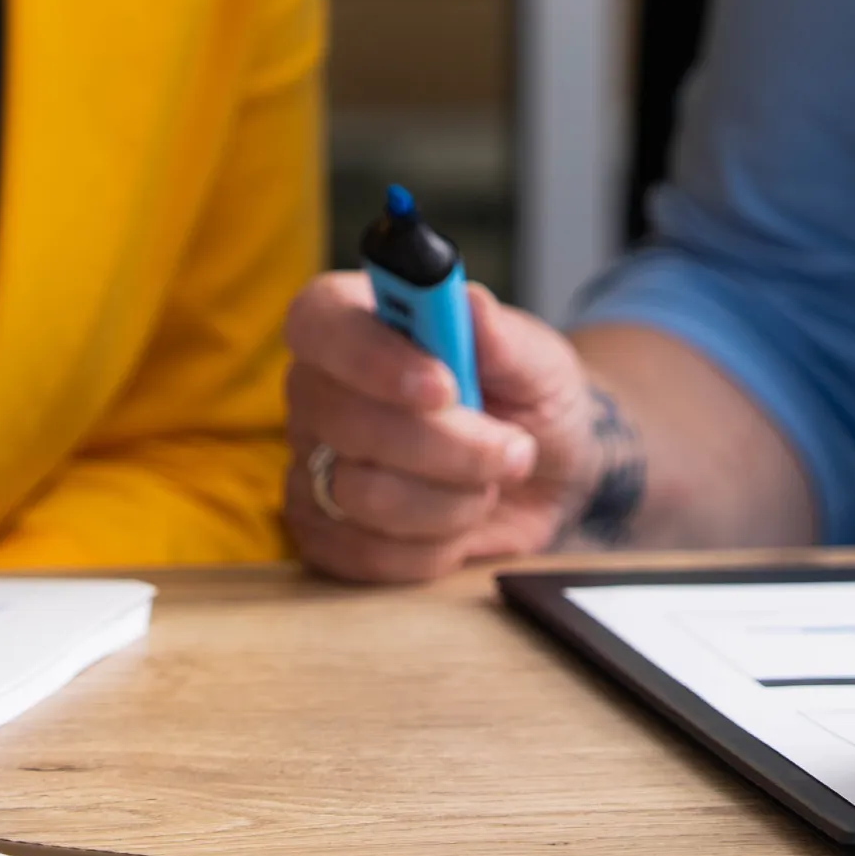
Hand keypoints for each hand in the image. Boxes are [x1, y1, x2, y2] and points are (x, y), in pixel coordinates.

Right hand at [282, 272, 611, 582]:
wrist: (544, 475)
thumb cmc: (528, 398)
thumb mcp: (535, 360)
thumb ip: (501, 335)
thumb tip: (468, 303)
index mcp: (353, 319)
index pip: (319, 323)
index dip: (373, 358)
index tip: (444, 387)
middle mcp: (317, 388)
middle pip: (346, 422)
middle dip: (448, 447)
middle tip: (512, 450)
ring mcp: (310, 463)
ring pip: (363, 495)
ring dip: (453, 499)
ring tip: (490, 483)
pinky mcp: (321, 532)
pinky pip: (366, 553)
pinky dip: (434, 547)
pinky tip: (460, 522)